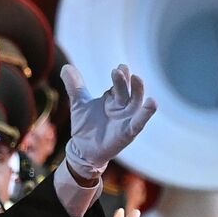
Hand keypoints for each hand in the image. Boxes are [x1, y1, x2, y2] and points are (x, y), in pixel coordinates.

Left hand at [61, 64, 156, 180]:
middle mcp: (122, 106)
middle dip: (124, 81)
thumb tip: (65, 67)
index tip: (120, 67)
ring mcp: (126, 119)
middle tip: (119, 70)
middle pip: (126, 91)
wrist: (82, 149)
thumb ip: (74, 86)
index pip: (118, 84)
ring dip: (138, 90)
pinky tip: (152, 102)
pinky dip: (146, 113)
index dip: (120, 76)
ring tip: (137, 78)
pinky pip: (139, 122)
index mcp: (112, 98)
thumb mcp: (79, 104)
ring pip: (135, 103)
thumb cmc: (85, 125)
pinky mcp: (128, 132)